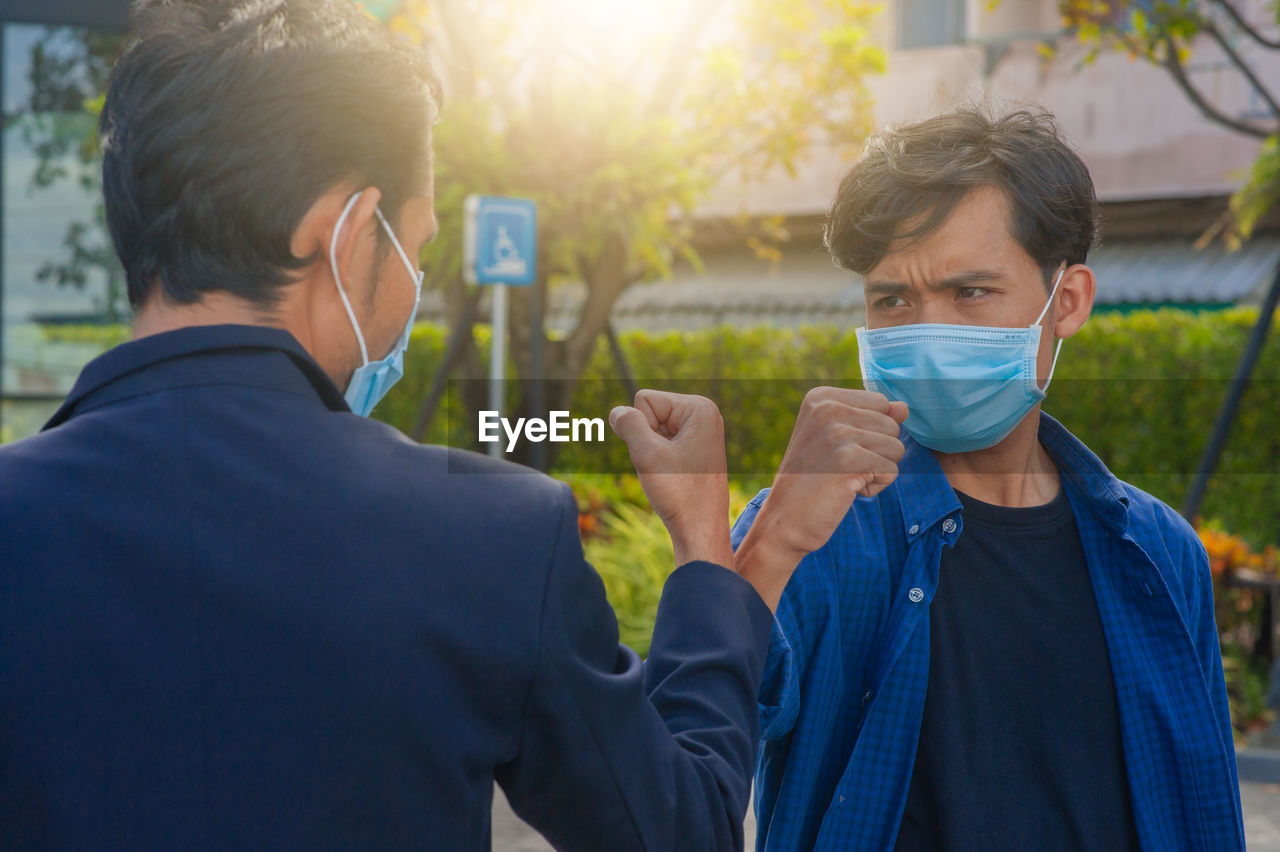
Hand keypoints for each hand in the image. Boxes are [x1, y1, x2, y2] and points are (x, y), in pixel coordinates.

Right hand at [609, 390, 732, 569]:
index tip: (662, 455)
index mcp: (699, 408)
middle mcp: (704, 414)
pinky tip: (673, 476)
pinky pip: (662, 442)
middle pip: (649, 411)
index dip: (641, 429)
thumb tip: (616, 412)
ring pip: (652, 429)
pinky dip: (658, 458)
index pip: (644, 400)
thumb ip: (628, 424)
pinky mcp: (695, 446)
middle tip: (666, 466)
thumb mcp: (647, 454)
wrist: (700, 530)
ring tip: (671, 472)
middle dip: (647, 439)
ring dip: (651, 450)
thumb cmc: (679, 495)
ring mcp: (700, 431)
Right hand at [736, 387, 907, 609]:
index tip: (838, 450)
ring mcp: (837, 432)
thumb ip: (872, 418)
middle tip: (839, 467)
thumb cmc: (812, 480)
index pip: (882, 403)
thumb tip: (904, 407)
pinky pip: (891, 471)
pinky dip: (873, 488)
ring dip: (876, 471)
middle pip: (892, 425)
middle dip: (876, 453)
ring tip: (842, 478)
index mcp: (821, 397)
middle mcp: (827, 407)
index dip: (871, 433)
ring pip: (896, 448)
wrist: (784, 519)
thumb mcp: (838, 440)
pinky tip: (845, 490)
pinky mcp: (849, 459)